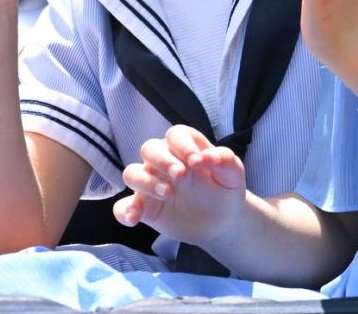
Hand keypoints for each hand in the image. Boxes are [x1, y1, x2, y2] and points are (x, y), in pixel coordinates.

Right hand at [113, 125, 245, 248]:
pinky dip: (125, 211)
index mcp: (186, 148)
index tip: (197, 162)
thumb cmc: (226, 190)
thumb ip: (226, 160)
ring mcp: (151, 185)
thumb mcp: (234, 175)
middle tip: (181, 176)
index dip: (183, 145)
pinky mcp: (144, 208)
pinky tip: (134, 219)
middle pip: (150, 149)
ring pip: (132, 173)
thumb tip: (210, 156)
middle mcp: (164, 162)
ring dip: (146, 182)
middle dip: (163, 160)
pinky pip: (124, 206)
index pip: (176, 135)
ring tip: (168, 194)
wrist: (222, 222)